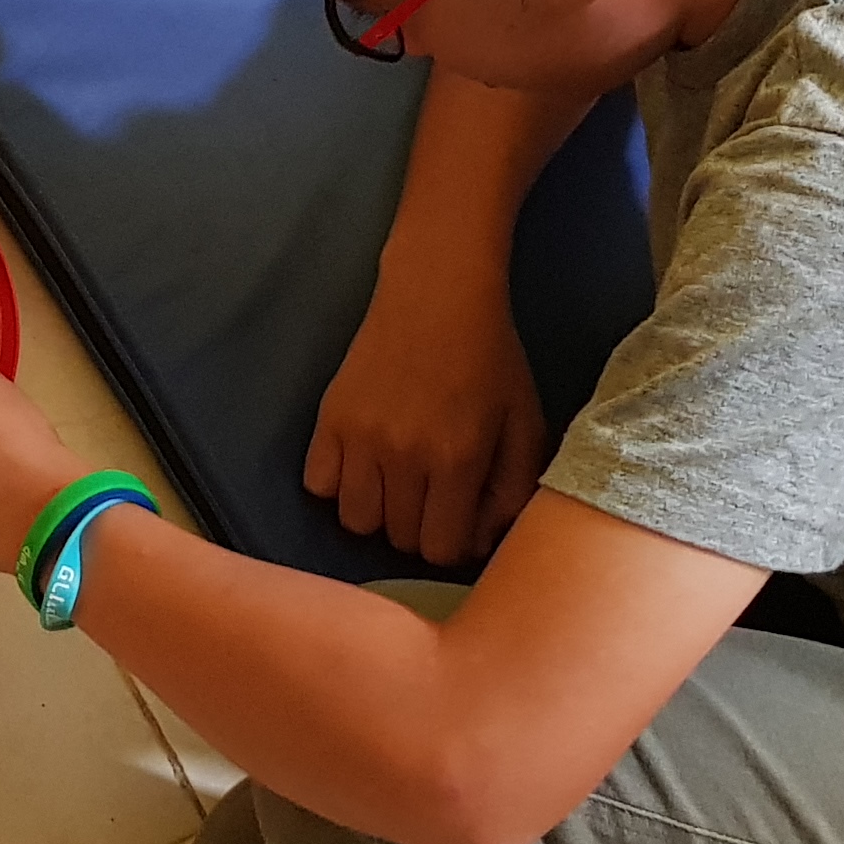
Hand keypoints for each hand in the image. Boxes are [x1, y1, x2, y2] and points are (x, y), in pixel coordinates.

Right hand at [305, 262, 544, 567]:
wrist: (437, 294)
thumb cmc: (490, 359)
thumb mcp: (525, 424)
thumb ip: (514, 491)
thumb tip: (483, 542)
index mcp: (458, 458)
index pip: (442, 549)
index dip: (454, 544)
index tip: (460, 520)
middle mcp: (404, 455)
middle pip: (399, 539)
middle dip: (420, 528)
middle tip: (432, 496)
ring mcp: (360, 437)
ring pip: (355, 520)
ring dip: (379, 512)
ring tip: (396, 483)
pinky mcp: (329, 418)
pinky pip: (319, 485)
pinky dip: (339, 484)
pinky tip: (363, 463)